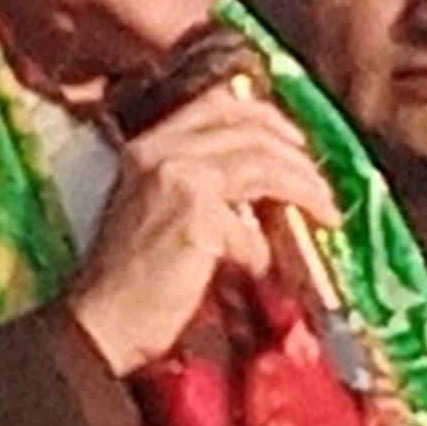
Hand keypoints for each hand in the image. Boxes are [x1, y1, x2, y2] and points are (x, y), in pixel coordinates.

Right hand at [68, 86, 337, 376]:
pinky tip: (264, 267)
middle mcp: (160, 151)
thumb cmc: (130, 278)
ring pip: (263, 163)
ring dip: (303, 187)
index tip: (293, 141)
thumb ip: (199, 186)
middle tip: (319, 180)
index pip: (216, 104)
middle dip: (295, 152)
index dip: (264, 117)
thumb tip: (261, 187)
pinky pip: (252, 224)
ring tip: (324, 211)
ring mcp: (178, 177)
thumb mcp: (157, 211)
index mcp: (148, 146)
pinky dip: (266, 247)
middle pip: (248, 127)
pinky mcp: (196, 214)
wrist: (102, 321)